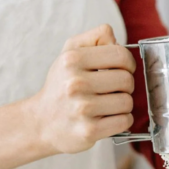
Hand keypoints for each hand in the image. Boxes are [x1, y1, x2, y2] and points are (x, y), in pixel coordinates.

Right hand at [27, 24, 136, 154]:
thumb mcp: (70, 52)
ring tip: (107, 104)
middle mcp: (75, 83)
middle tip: (111, 90)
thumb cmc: (61, 85)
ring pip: (127, 102)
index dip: (127, 63)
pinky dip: (121, 120)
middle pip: (127, 80)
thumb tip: (116, 40)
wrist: (41, 122)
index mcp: (72, 60)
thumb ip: (95, 37)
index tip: (121, 69)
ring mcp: (82, 109)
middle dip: (125, 85)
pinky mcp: (89, 131)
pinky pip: (124, 121)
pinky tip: (107, 118)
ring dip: (123, 104)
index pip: (121, 55)